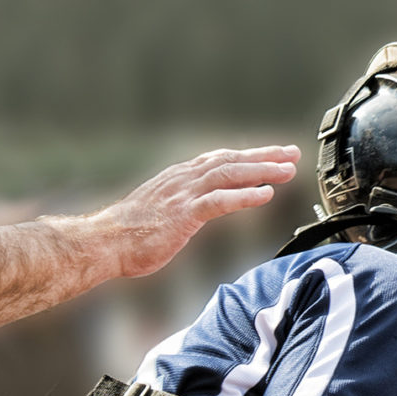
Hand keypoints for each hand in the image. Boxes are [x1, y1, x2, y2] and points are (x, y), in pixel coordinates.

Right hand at [81, 146, 297, 279]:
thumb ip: (181, 206)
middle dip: (264, 156)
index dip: (249, 156)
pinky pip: (220, 200)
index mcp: (178, 177)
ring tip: (287, 171)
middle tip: (292, 153)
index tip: (272, 155)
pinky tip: (266, 195)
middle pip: (231, 160)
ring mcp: (183, 194)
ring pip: (230, 174)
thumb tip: (195, 211)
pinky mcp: (184, 213)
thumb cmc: (128, 234)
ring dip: (261, 171)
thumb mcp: (160, 212)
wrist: (104, 242)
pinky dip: (246, 195)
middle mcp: (183, 179)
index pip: (220, 160)